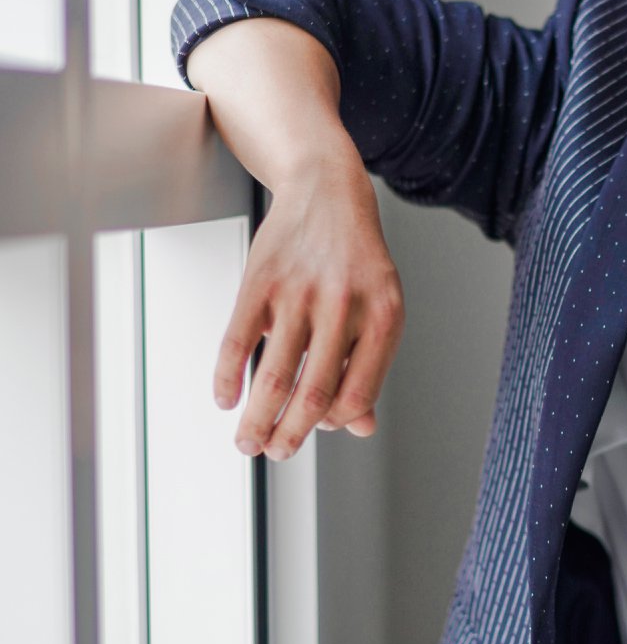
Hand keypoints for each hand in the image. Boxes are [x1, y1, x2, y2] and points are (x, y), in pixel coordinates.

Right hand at [214, 155, 405, 460]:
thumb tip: (359, 427)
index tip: (318, 430)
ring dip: (257, 420)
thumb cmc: (356, 261)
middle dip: (291, 436)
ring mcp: (299, 293)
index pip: (357, 394)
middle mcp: (344, 307)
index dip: (335, 423)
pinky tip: (225, 399)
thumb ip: (370, 366)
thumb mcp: (379, 308)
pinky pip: (238, 341)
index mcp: (384, 317)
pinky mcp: (260, 280)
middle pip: (313, 393)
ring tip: (248, 442)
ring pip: (274, 377)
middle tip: (276, 454)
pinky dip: (227, 378)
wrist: (327, 189)